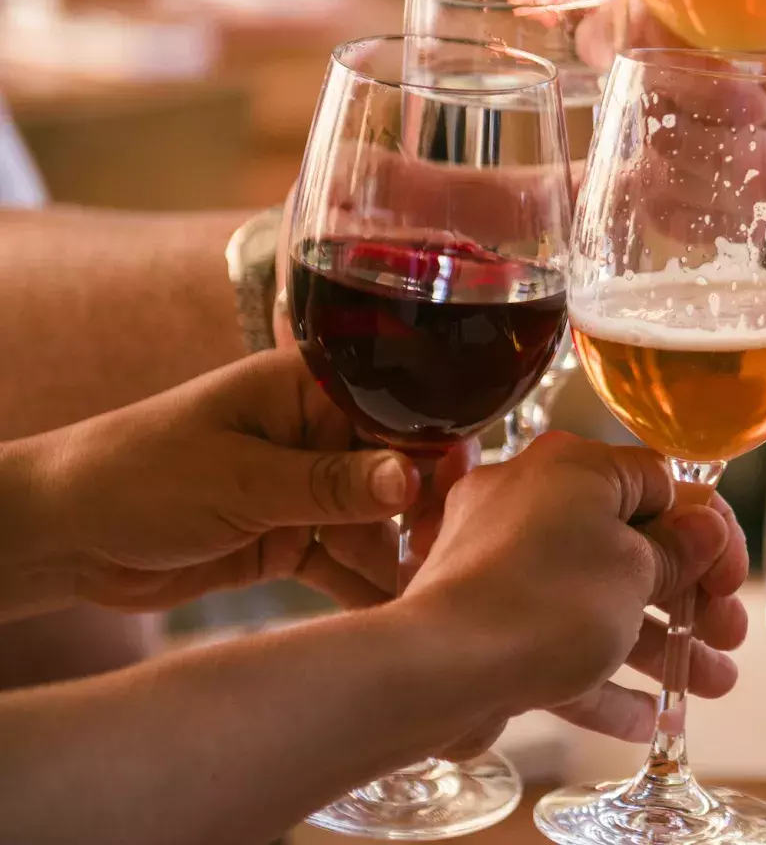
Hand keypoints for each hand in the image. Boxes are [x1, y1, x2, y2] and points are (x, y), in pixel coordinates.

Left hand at [14, 350, 415, 616]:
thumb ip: (330, 484)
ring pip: (379, 524)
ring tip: (433, 597)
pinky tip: (397, 616)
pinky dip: (368, 589)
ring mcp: (306, 490)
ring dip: (402, 559)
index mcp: (308, 389)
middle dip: (426, 515)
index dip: (437, 450)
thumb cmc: (134, 475)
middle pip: (401, 471)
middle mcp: (318, 434)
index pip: (398, 410)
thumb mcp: (238, 479)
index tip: (463, 497)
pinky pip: (347, 563)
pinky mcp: (290, 540)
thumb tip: (414, 478)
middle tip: (448, 559)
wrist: (61, 537)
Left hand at [404, 433, 748, 742]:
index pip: (663, 484)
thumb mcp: (637, 571)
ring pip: (600, 597)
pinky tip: (646, 720)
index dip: (709, 532)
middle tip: (728, 635)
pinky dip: (600, 674)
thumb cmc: (546, 601)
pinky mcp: (486, 620)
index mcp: (573, 467)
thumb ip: (680, 550)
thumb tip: (704, 527)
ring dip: (658, 641)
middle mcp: (533, 501)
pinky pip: (555, 638)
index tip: (730, 581)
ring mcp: (503, 563)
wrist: (439, 669)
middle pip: (634, 544)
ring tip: (710, 686)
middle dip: (691, 598)